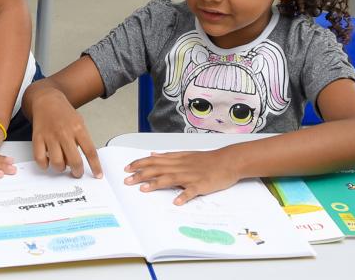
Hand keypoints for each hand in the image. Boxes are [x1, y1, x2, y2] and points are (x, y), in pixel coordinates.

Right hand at [29, 86, 102, 177]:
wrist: (47, 100)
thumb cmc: (64, 113)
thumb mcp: (79, 122)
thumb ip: (82, 139)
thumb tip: (86, 160)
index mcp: (78, 128)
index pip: (90, 151)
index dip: (95, 166)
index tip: (98, 175)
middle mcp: (64, 133)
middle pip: (74, 160)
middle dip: (77, 171)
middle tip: (77, 172)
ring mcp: (50, 136)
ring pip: (57, 162)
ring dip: (61, 169)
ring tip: (62, 165)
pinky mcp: (37, 138)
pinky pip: (40, 158)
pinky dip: (44, 165)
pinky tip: (48, 162)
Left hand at [124, 149, 239, 204]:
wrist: (227, 161)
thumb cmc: (207, 159)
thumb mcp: (185, 154)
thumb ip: (168, 156)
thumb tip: (152, 155)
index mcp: (176, 159)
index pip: (153, 160)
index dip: (139, 164)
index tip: (127, 169)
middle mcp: (180, 166)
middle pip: (157, 169)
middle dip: (141, 174)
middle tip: (127, 181)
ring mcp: (190, 176)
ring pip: (170, 178)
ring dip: (156, 184)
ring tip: (143, 189)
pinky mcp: (201, 185)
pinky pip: (192, 191)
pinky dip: (184, 196)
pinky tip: (176, 201)